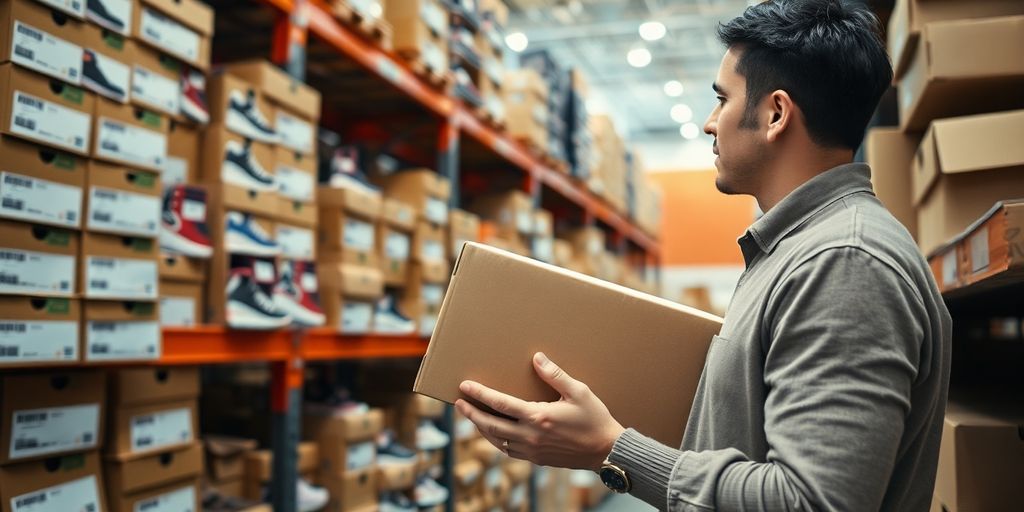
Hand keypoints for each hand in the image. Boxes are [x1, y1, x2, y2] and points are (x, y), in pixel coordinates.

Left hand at [455, 352, 624, 471]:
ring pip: (497, 440)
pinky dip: (497, 441)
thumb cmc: (595, 419)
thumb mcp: (578, 391)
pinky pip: (509, 451)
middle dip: (472, 413)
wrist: (606, 451)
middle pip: (491, 425)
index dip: (479, 394)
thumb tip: (536, 358)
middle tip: (458, 403)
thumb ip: (555, 375)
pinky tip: (494, 434)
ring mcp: (532, 450)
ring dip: (481, 428)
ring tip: (471, 417)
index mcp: (538, 417)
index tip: (465, 386)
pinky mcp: (537, 460)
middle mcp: (531, 436)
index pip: (500, 404)